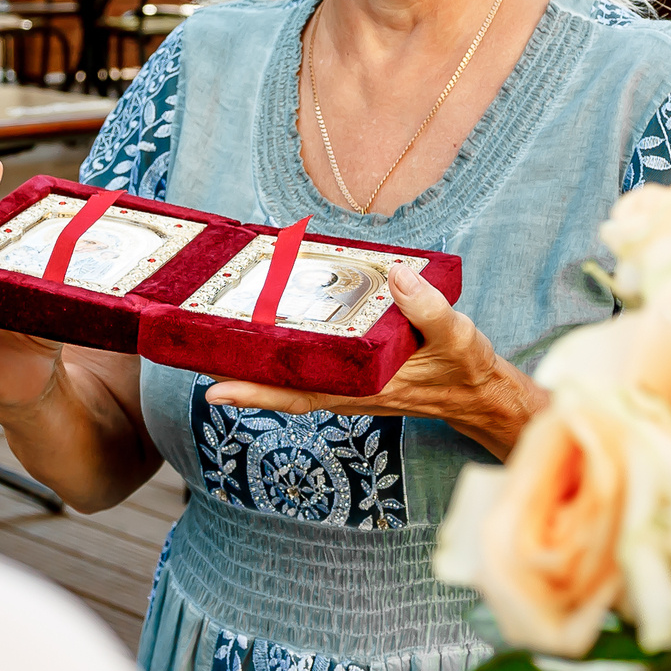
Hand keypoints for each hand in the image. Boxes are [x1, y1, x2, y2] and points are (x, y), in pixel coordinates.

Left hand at [200, 265, 548, 459]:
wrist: (481, 395)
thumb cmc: (467, 367)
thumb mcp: (457, 335)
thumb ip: (428, 307)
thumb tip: (397, 275)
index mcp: (367, 385)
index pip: (300, 393)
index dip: (256, 393)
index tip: (213, 390)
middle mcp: (349, 392)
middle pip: (281, 390)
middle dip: (236, 379)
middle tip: (189, 361)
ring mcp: (350, 388)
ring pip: (292, 383)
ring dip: (254, 370)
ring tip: (212, 350)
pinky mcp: (356, 379)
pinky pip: (309, 375)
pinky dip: (283, 364)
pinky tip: (267, 342)